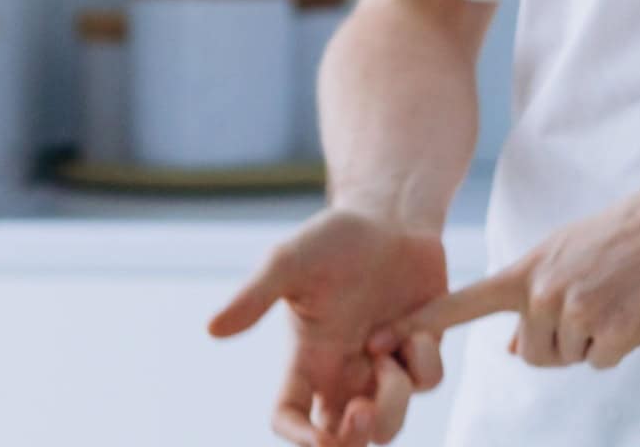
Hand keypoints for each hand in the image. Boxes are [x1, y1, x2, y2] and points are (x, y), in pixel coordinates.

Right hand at [209, 208, 447, 446]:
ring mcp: (384, 365)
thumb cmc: (331, 238)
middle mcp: (345, 370)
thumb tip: (212, 330)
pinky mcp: (421, 352)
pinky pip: (427, 380)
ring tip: (386, 350)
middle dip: (354, 437)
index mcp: (307, 357)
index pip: (291, 415)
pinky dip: (423, 360)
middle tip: (361, 411)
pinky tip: (415, 328)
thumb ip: (254, 297)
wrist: (388, 215)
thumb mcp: (288, 262)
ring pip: (391, 422)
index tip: (318, 437)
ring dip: (393, 399)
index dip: (299, 437)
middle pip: (347, 438)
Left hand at [369, 166, 639, 372]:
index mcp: (526, 269)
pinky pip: (602, 361)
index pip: (462, 302)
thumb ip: (532, 297)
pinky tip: (637, 309)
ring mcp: (576, 310)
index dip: (422, 325)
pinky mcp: (614, 331)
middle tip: (598, 298)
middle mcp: (542, 290)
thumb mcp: (567, 255)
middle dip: (563, 341)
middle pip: (534, 352)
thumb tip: (515, 351)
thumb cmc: (628, 236)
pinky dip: (622, 345)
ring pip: (570, 358)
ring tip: (618, 296)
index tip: (380, 340)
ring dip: (594, 341)